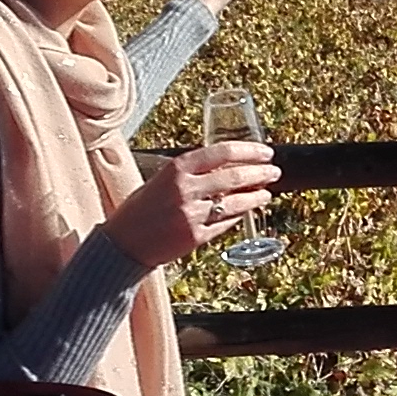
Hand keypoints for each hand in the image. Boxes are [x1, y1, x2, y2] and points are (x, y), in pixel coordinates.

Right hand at [103, 138, 280, 268]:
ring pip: (235, 202)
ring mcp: (192, 215)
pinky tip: (245, 211)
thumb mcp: (162, 180)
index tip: (265, 152)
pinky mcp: (196, 237)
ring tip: (266, 193)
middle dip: (260, 173)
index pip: (222, 153)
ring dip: (256, 197)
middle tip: (274, 172)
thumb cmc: (141, 209)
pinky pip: (225, 223)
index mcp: (176, 169)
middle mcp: (185, 190)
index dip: (249, 151)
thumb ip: (191, 174)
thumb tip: (228, 167)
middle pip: (234, 177)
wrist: (123, 244)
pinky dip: (237, 216)